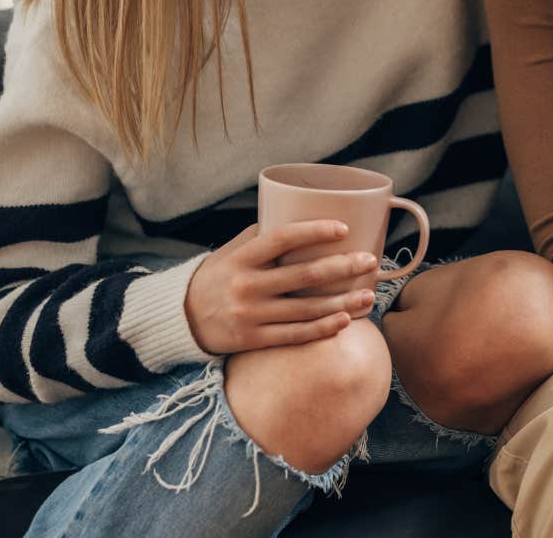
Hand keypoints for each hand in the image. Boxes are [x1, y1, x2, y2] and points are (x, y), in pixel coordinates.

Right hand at [184, 222, 379, 354]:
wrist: (181, 318)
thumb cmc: (217, 276)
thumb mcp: (231, 251)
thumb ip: (262, 235)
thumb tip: (301, 212)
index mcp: (242, 258)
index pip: (282, 239)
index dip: (314, 232)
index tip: (344, 228)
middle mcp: (246, 286)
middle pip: (303, 276)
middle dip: (342, 267)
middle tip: (371, 260)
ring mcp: (250, 315)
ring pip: (304, 309)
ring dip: (342, 302)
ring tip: (369, 295)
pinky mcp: (252, 340)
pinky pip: (294, 335)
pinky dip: (321, 329)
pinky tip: (345, 321)